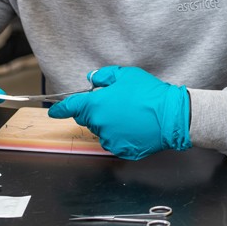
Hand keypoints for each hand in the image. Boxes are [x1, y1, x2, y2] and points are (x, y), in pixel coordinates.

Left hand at [48, 66, 190, 159]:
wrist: (171, 116)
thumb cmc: (149, 93)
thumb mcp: (126, 76)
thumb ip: (105, 76)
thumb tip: (92, 79)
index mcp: (96, 105)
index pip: (71, 107)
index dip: (61, 109)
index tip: (55, 111)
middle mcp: (99, 124)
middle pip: (87, 119)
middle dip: (94, 111)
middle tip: (115, 103)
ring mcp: (110, 139)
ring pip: (101, 131)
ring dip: (108, 124)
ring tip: (129, 115)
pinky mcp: (121, 150)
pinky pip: (114, 141)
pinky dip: (120, 135)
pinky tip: (134, 126)